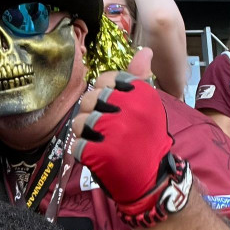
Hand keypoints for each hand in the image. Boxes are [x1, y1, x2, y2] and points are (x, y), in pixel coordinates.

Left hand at [72, 49, 172, 206]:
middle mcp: (127, 109)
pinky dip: (83, 153)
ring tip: (99, 141)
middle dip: (91, 113)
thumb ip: (139, 78)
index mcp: (139, 94)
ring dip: (84, 133)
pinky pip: (77, 146)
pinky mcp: (100, 154)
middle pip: (89, 100)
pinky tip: (96, 156)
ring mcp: (112, 132)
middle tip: (103, 127)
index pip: (106, 79)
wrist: (153, 178)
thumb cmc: (148, 140)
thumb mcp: (148, 106)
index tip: (109, 105)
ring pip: (78, 122)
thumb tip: (144, 50)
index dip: (101, 92)